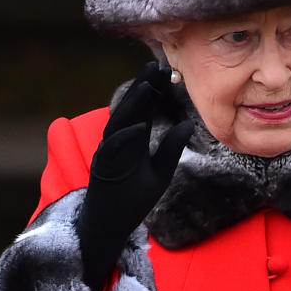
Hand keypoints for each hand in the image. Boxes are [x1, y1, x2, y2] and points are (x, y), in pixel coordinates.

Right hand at [77, 63, 193, 290]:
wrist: (112, 224)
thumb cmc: (134, 198)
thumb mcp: (160, 172)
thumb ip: (171, 148)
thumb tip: (188, 123)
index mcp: (133, 139)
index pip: (145, 109)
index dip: (154, 90)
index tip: (167, 71)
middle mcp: (120, 141)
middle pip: (132, 109)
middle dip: (144, 87)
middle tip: (157, 66)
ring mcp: (109, 153)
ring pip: (120, 122)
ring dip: (133, 105)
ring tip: (147, 87)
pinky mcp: (102, 168)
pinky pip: (112, 149)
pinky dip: (125, 137)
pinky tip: (138, 126)